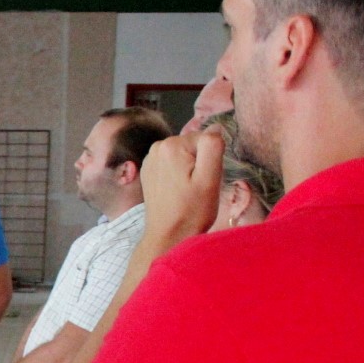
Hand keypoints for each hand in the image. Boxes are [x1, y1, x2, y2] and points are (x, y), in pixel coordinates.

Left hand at [141, 129, 224, 248]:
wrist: (168, 235)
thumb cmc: (191, 210)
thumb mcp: (210, 177)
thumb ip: (212, 146)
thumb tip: (215, 127)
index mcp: (171, 145)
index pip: (206, 139)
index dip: (211, 160)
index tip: (205, 179)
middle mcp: (157, 147)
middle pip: (193, 145)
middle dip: (200, 163)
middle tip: (198, 186)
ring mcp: (150, 159)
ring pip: (185, 154)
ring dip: (190, 169)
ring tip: (188, 190)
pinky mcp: (149, 171)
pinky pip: (173, 163)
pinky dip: (179, 174)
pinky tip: (178, 190)